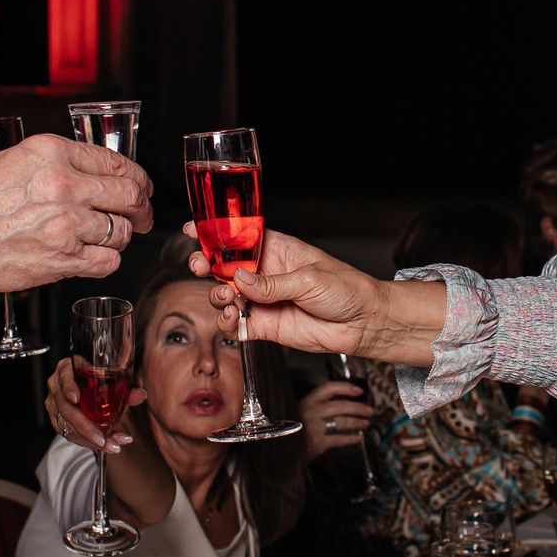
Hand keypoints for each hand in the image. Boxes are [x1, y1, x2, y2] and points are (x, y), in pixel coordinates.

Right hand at [0, 137, 152, 291]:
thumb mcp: (13, 159)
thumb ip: (54, 163)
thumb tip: (85, 172)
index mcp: (54, 154)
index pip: (116, 162)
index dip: (137, 177)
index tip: (141, 186)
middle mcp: (66, 186)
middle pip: (129, 195)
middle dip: (142, 206)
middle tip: (144, 214)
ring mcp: (67, 224)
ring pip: (122, 231)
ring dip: (121, 235)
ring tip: (109, 237)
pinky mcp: (63, 259)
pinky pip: (107, 261)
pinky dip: (107, 260)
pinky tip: (94, 256)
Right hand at [44, 355, 141, 455]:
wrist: (83, 389)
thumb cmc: (93, 381)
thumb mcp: (107, 381)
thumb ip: (123, 388)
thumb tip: (139, 395)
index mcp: (67, 370)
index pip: (64, 376)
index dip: (68, 387)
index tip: (76, 398)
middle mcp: (57, 388)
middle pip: (67, 409)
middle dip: (86, 427)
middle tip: (102, 439)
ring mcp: (55, 406)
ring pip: (69, 426)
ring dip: (91, 439)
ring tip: (112, 445)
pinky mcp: (58, 421)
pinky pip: (71, 434)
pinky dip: (90, 442)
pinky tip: (107, 444)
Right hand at [183, 225, 448, 364]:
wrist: (364, 323)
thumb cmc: (346, 290)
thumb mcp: (310, 279)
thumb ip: (272, 283)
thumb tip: (241, 279)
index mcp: (276, 250)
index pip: (239, 236)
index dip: (215, 232)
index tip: (193, 230)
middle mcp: (265, 274)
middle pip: (224, 266)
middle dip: (206, 264)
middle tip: (200, 267)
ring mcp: (263, 300)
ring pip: (226, 295)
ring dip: (217, 296)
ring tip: (225, 298)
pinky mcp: (265, 326)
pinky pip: (237, 324)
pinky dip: (228, 323)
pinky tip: (232, 320)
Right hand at [297, 379, 369, 463]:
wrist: (277, 452)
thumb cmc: (290, 432)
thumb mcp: (298, 413)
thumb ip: (316, 407)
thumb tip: (342, 405)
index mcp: (306, 402)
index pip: (329, 388)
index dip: (346, 387)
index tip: (359, 390)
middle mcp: (310, 412)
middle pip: (341, 406)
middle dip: (359, 408)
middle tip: (370, 411)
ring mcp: (314, 428)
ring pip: (343, 422)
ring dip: (358, 422)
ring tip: (366, 424)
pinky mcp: (318, 443)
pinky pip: (340, 439)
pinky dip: (352, 438)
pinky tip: (358, 438)